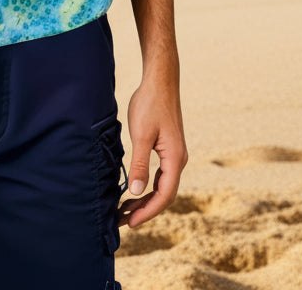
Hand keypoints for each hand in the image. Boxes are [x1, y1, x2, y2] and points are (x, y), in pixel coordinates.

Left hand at [119, 75, 187, 228]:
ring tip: (125, 209)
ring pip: (162, 186)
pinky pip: (160, 175)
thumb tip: (135, 191)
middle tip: (123, 220)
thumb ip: (139, 164)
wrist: (160, 80)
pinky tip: (134, 189)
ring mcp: (174, 154)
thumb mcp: (141, 134)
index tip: (130, 222)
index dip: (147, 211)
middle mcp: (178, 160)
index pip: (164, 196)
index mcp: (175, 159)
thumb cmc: (150, 104)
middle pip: (164, 195)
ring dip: (145, 199)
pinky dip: (147, 185)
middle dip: (145, 210)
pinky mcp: (168, 148)